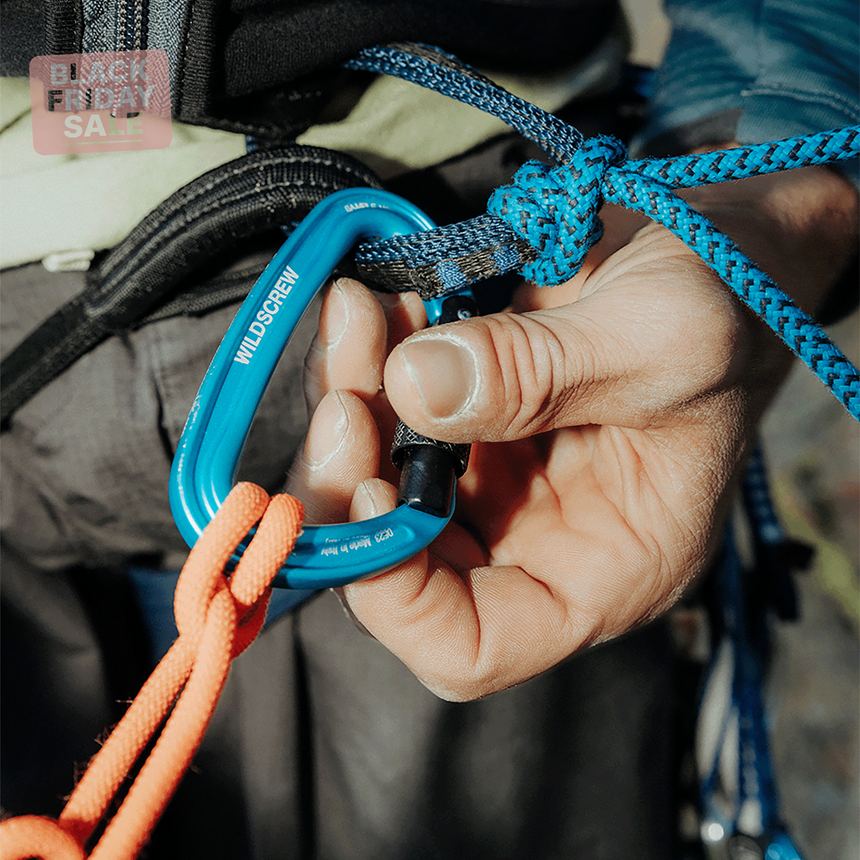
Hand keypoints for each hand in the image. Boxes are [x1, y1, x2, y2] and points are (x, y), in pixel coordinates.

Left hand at [288, 163, 856, 699]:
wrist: (730, 250)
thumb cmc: (736, 314)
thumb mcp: (660, 340)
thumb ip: (537, 372)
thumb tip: (412, 385)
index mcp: (600, 571)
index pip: (471, 646)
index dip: (396, 595)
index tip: (370, 491)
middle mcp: (533, 536)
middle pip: (399, 559)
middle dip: (352, 479)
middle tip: (345, 393)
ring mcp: (495, 473)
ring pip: (375, 475)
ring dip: (348, 400)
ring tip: (362, 316)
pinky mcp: (471, 412)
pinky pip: (387, 408)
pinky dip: (367, 359)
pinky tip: (382, 302)